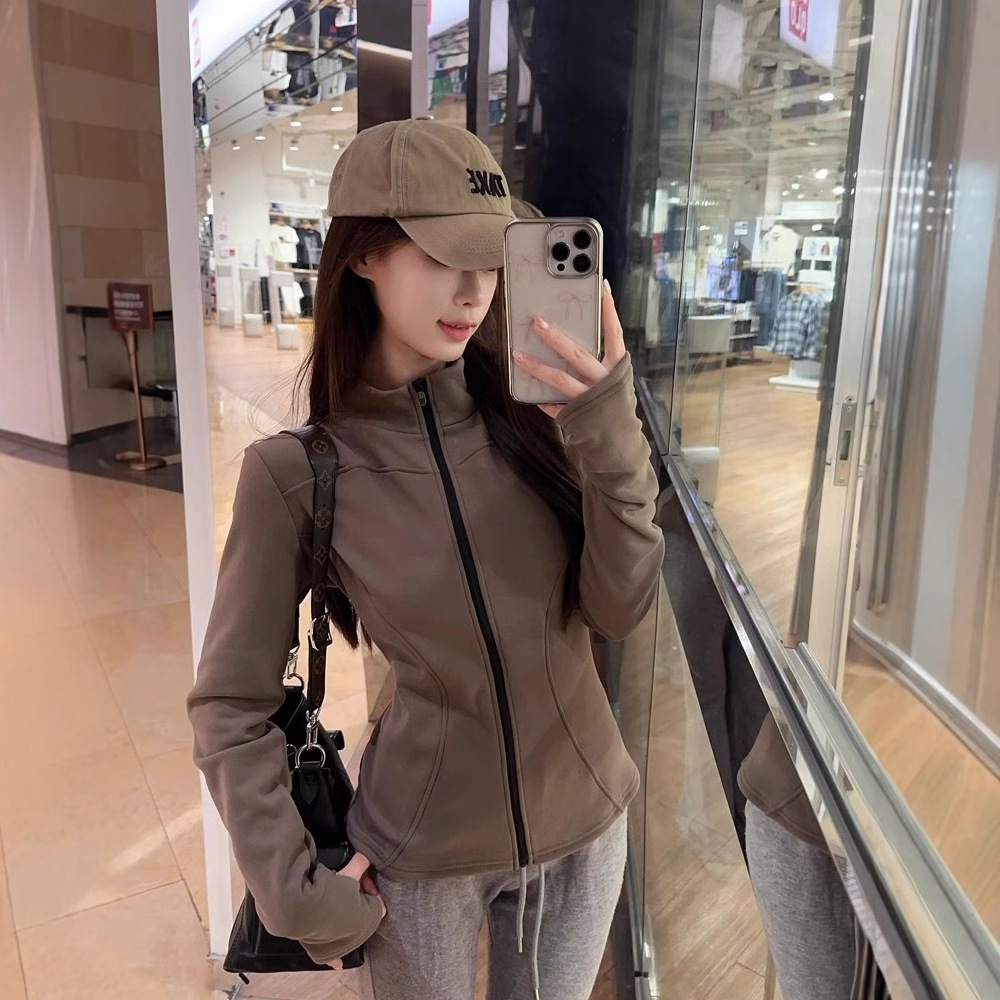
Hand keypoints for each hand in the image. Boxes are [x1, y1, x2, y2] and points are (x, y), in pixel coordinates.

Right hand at [326, 852, 384, 970]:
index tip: (358, 877)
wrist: (303, 910)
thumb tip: (367, 852)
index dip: (368, 886)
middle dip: (358, 900)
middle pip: (364, 914)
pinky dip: (336, 958)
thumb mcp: (348, 873)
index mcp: (370, 918)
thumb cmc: (331, 891)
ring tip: (335, 902)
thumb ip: (360, 863)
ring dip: (347, 919)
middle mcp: (360, 934)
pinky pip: (334, 957)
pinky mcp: (327, 951)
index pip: (377, 901)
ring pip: (350, 930)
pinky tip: (338, 963)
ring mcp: (344, 944)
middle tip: (345, 886)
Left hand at [512, 279, 627, 418]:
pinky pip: (553, 405)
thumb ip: (600, 360)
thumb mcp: (615, 380)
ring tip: (517, 354)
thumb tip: (569, 337)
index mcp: (618, 367)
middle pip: (578, 354)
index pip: (614, 333)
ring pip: (560, 379)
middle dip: (556, 337)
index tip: (601, 286)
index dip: (608, 310)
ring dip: (536, 366)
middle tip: (537, 321)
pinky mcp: (576, 415)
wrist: (619, 443)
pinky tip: (531, 394)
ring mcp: (589, 399)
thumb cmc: (613, 404)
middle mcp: (605, 381)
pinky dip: (542, 399)